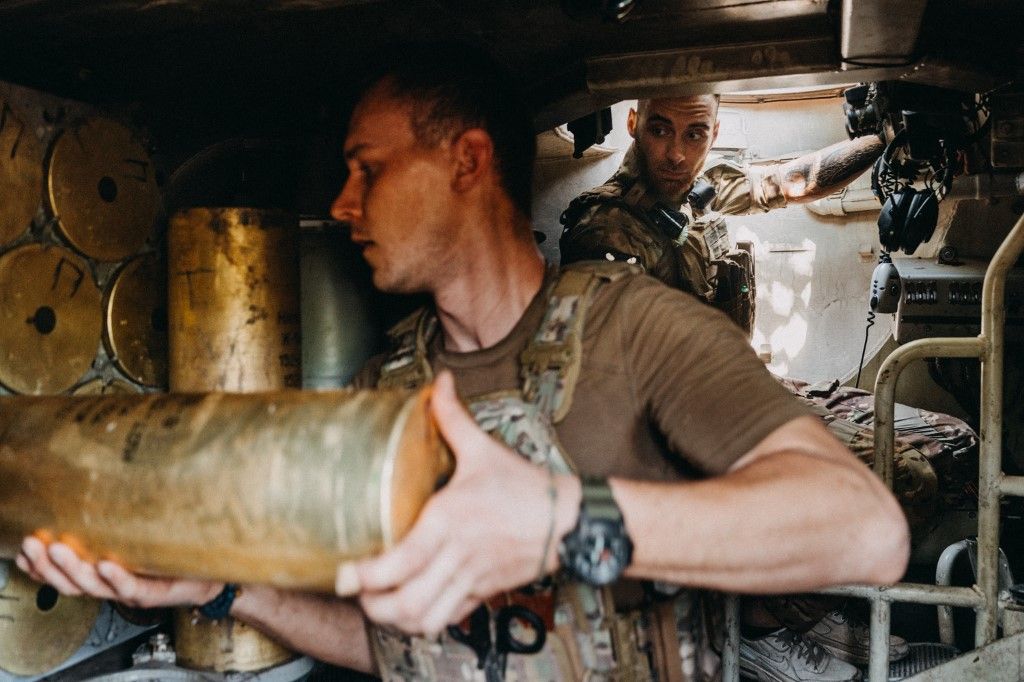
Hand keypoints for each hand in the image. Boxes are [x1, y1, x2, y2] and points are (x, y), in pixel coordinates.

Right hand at [16, 536, 221, 607]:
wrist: (210, 576)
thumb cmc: (173, 554)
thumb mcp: (140, 532)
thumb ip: (118, 517)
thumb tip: (100, 477)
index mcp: (103, 570)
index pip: (62, 572)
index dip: (38, 564)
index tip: (22, 547)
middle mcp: (112, 583)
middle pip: (70, 580)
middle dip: (46, 564)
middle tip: (33, 543)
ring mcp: (131, 589)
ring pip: (93, 586)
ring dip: (72, 569)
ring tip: (57, 549)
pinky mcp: (155, 592)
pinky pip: (131, 587)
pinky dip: (116, 577)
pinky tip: (105, 565)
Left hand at [336, 371, 579, 635]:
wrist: (570, 521)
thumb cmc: (526, 488)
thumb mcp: (484, 449)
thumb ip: (453, 417)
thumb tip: (440, 383)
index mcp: (450, 521)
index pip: (399, 563)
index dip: (366, 577)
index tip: (345, 573)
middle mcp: (457, 556)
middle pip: (405, 602)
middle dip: (373, 605)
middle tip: (354, 591)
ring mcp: (471, 579)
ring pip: (424, 618)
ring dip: (396, 619)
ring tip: (377, 605)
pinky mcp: (483, 592)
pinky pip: (447, 620)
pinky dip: (423, 622)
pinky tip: (411, 608)